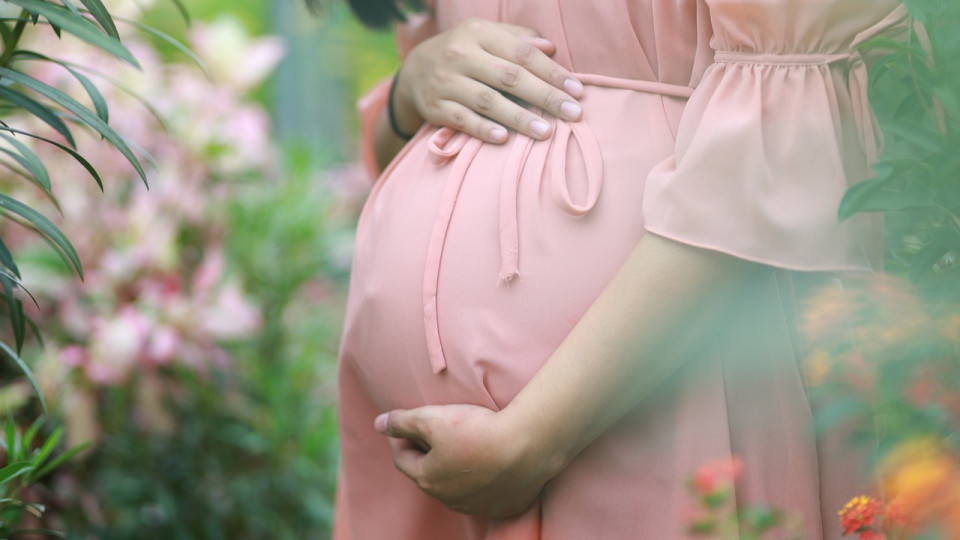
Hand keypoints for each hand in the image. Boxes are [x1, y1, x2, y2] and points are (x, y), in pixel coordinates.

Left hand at [374, 404, 562, 516]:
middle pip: (430, 474)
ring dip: (456, 469)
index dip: (400, 438)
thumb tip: (379, 423)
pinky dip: (484, 479)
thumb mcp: (432, 418)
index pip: (403, 459)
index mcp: (428, 479)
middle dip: (427, 454)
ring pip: (458, 486)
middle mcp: (450, 499)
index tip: (405, 424)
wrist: (528, 446)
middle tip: (434, 431)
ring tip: (465, 445)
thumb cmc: (476, 430)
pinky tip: (492, 461)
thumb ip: (402, 421)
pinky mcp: (504, 505)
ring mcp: (478, 505)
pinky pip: (487, 493)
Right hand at [393, 18, 584, 143]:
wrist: (414, 71)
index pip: (522, 53)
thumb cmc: (465, 53)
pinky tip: (504, 139)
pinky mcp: (435, 106)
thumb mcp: (486, 36)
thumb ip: (518, 39)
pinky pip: (462, 120)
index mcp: (479, 33)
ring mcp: (446, 81)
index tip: (578, 91)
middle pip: (509, 77)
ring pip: (488, 100)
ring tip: (546, 132)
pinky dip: (483, 129)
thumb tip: (551, 48)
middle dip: (545, 96)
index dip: (552, 72)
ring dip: (519, 117)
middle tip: (573, 114)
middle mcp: (460, 54)